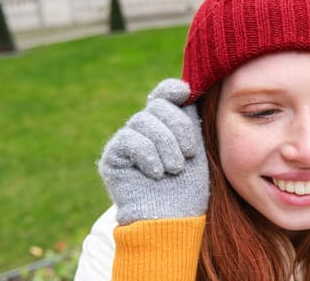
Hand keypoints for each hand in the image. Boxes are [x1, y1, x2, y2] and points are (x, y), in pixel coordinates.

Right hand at [98, 79, 208, 224]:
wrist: (172, 220)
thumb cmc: (189, 189)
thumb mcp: (197, 150)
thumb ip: (190, 120)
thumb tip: (187, 89)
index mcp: (166, 124)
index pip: (164, 94)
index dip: (171, 89)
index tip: (185, 93)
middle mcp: (145, 129)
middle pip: (158, 106)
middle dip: (178, 128)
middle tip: (187, 156)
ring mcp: (127, 141)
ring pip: (144, 121)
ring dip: (165, 146)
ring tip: (174, 170)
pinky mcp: (113, 156)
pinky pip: (129, 140)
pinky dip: (147, 155)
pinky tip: (156, 173)